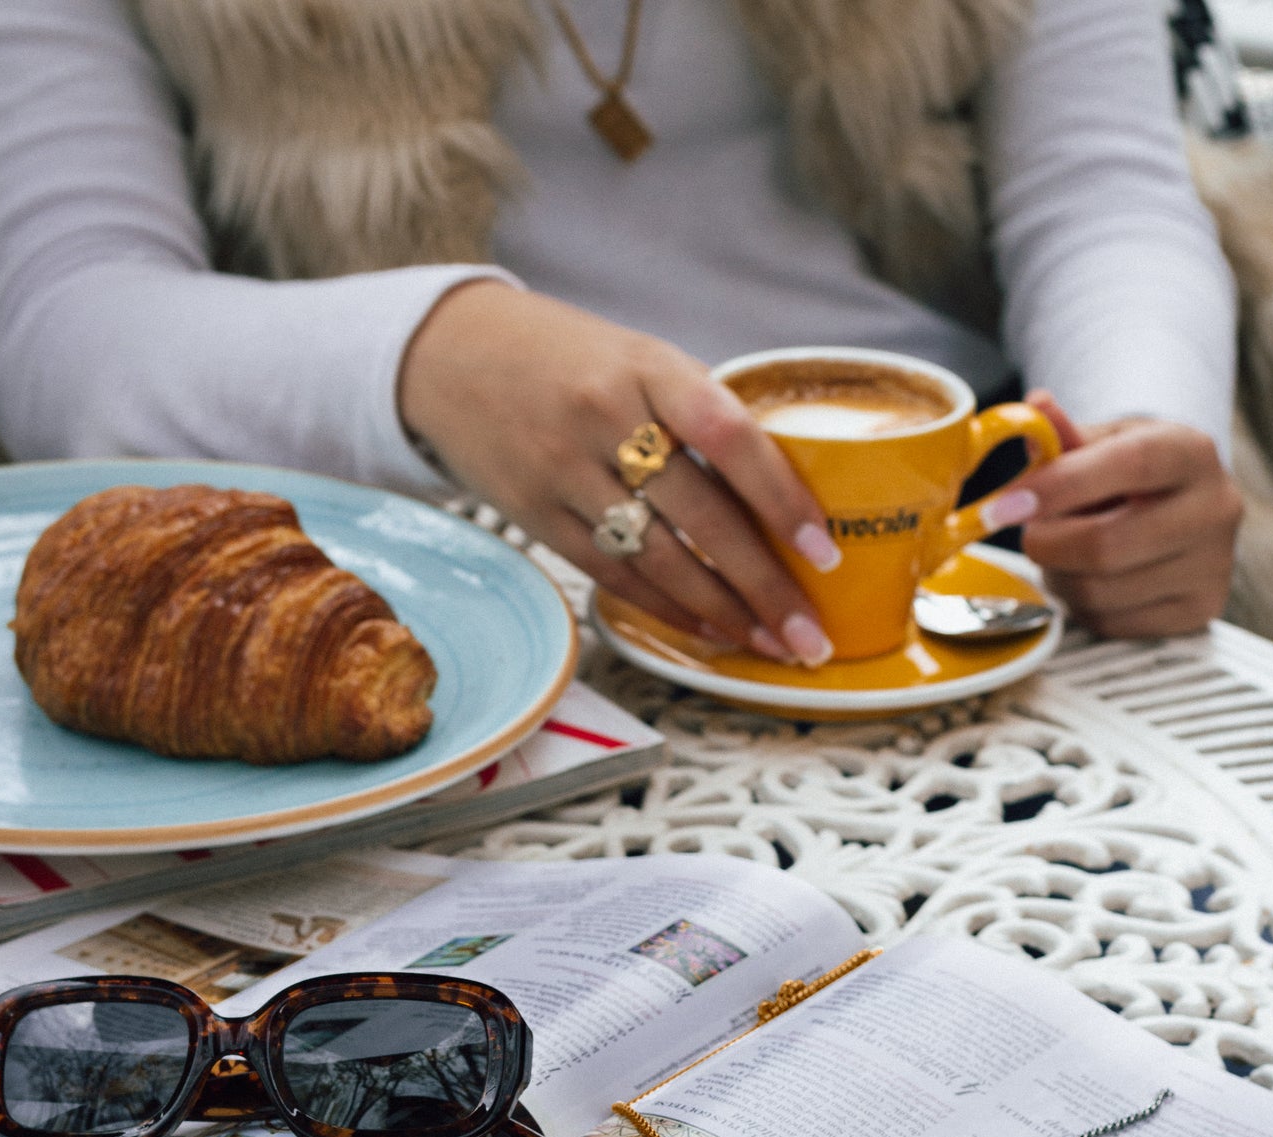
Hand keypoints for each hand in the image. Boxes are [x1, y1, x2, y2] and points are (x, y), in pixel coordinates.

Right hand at [398, 281, 837, 664]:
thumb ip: (700, 411)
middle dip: (765, 586)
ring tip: (771, 645)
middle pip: (702, 518)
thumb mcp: (638, 357)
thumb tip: (783, 488)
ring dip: (723, 612)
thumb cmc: (568, 358)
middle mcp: (605, 418)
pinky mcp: (537, 517)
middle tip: (809, 636)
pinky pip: (614, 575)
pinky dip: (668, 610)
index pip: (729, 436)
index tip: (823, 550)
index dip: (781, 497)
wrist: (449, 355)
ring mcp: (565, 472)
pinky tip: (709, 631)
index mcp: (648, 366)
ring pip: (660, 560)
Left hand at [1014, 391, 1240, 637]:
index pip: (1129, 465)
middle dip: (1047, 543)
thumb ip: (1063, 432)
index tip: (1007, 504)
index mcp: (1192, 452)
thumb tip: (1034, 409)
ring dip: (1059, 576)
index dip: (1060, 486)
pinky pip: (1110, 622)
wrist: (1185, 508)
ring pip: (1098, 591)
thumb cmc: (1135, 473)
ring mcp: (1212, 566)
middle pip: (1105, 545)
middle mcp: (1215, 509)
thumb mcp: (1104, 441)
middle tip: (1032, 532)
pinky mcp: (1199, 610)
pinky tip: (1092, 579)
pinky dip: (1082, 606)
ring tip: (1066, 552)